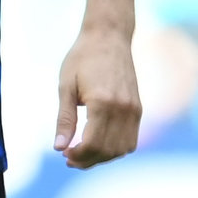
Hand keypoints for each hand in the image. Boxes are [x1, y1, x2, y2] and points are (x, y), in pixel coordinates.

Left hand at [54, 26, 140, 167]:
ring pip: (122, 149)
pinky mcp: (139, 108)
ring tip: (82, 154)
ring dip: (103, 157)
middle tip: (69, 158)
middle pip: (108, 150)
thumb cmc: (82, 58)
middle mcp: (123, 109)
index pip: (93, 143)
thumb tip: (58, 147)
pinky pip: (131, 139)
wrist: (109, 37)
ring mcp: (134, 110)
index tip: (63, 155)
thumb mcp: (65, 86)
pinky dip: (116, 148)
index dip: (78, 155)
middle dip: (88, 160)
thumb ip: (64, 119)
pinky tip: (98, 144)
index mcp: (103, 103)